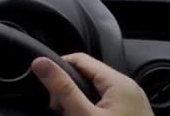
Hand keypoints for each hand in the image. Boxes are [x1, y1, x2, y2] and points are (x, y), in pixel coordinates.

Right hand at [31, 53, 152, 115]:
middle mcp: (126, 89)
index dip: (58, 69)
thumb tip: (40, 62)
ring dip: (75, 102)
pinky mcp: (128, 115)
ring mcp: (129, 103)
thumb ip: (62, 88)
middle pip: (85, 76)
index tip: (46, 88)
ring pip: (92, 92)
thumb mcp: (83, 115)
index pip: (79, 59)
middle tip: (58, 110)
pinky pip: (102, 105)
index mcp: (118, 82)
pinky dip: (88, 111)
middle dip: (67, 90)